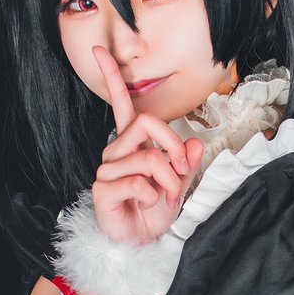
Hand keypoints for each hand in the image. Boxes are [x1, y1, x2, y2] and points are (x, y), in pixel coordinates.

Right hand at [92, 46, 204, 244]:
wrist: (140, 243)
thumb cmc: (154, 212)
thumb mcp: (179, 184)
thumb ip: (186, 162)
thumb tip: (193, 143)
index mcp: (131, 144)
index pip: (120, 104)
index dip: (111, 76)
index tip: (99, 51)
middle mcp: (115, 151)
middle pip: (146, 122)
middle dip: (172, 145)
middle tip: (179, 169)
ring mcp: (106, 169)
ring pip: (148, 156)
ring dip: (168, 179)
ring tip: (164, 196)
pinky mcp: (102, 189)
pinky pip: (138, 182)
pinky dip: (154, 195)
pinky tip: (145, 204)